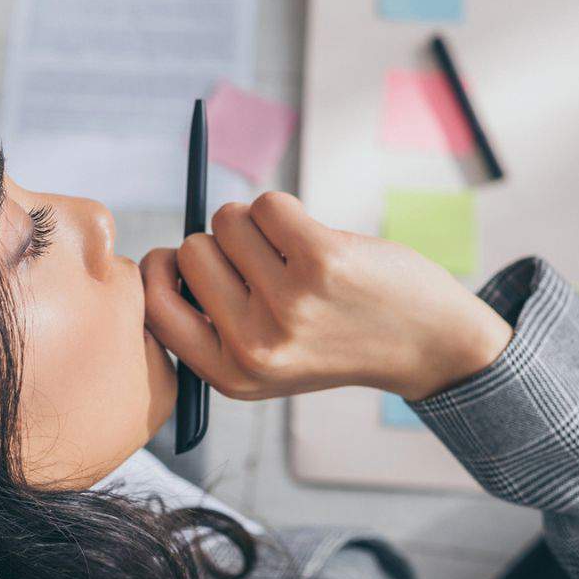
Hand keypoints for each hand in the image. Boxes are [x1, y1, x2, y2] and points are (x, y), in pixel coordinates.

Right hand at [140, 192, 511, 401]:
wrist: (426, 343)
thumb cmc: (336, 336)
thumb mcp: (267, 360)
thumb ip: (213, 323)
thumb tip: (166, 257)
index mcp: (230, 374)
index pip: (153, 305)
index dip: (160, 270)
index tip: (183, 260)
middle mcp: (254, 346)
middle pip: (190, 251)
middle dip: (221, 245)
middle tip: (264, 264)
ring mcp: (288, 303)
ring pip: (227, 220)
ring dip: (255, 223)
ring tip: (293, 254)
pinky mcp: (320, 261)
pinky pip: (267, 204)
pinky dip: (285, 210)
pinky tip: (315, 239)